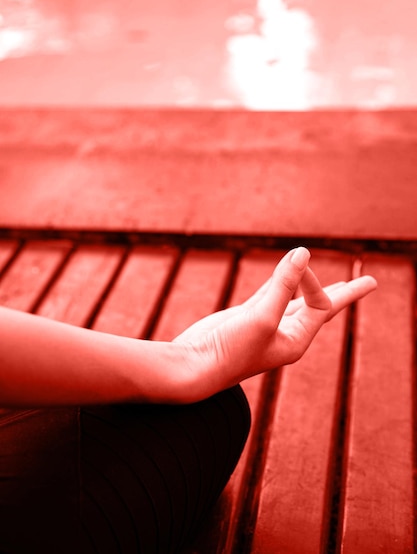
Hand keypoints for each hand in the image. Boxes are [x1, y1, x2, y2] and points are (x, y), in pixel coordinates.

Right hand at [174, 248, 376, 399]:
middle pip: (321, 306)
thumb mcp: (261, 317)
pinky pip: (269, 292)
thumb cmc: (230, 350)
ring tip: (326, 276)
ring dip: (307, 281)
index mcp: (296, 341)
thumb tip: (303, 252)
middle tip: (368, 282)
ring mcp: (265, 323)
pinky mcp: (245, 315)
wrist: (194, 367)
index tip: (295, 266)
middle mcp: (285, 333)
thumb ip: (283, 285)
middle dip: (344, 293)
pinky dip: (278, 280)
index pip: (320, 304)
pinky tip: (285, 273)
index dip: (312, 281)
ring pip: (293, 297)